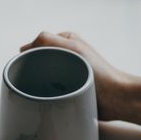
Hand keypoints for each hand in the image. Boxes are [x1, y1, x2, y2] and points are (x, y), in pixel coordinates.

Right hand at [22, 31, 140, 130]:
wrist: (117, 98)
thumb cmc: (99, 73)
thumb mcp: (73, 48)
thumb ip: (48, 40)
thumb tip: (23, 48)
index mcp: (67, 41)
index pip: (37, 44)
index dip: (29, 55)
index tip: (26, 67)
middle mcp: (66, 55)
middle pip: (38, 61)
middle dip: (33, 70)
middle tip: (32, 82)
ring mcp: (68, 72)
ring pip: (43, 76)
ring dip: (39, 84)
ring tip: (40, 91)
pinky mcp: (69, 89)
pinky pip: (50, 90)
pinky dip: (46, 94)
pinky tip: (45, 99)